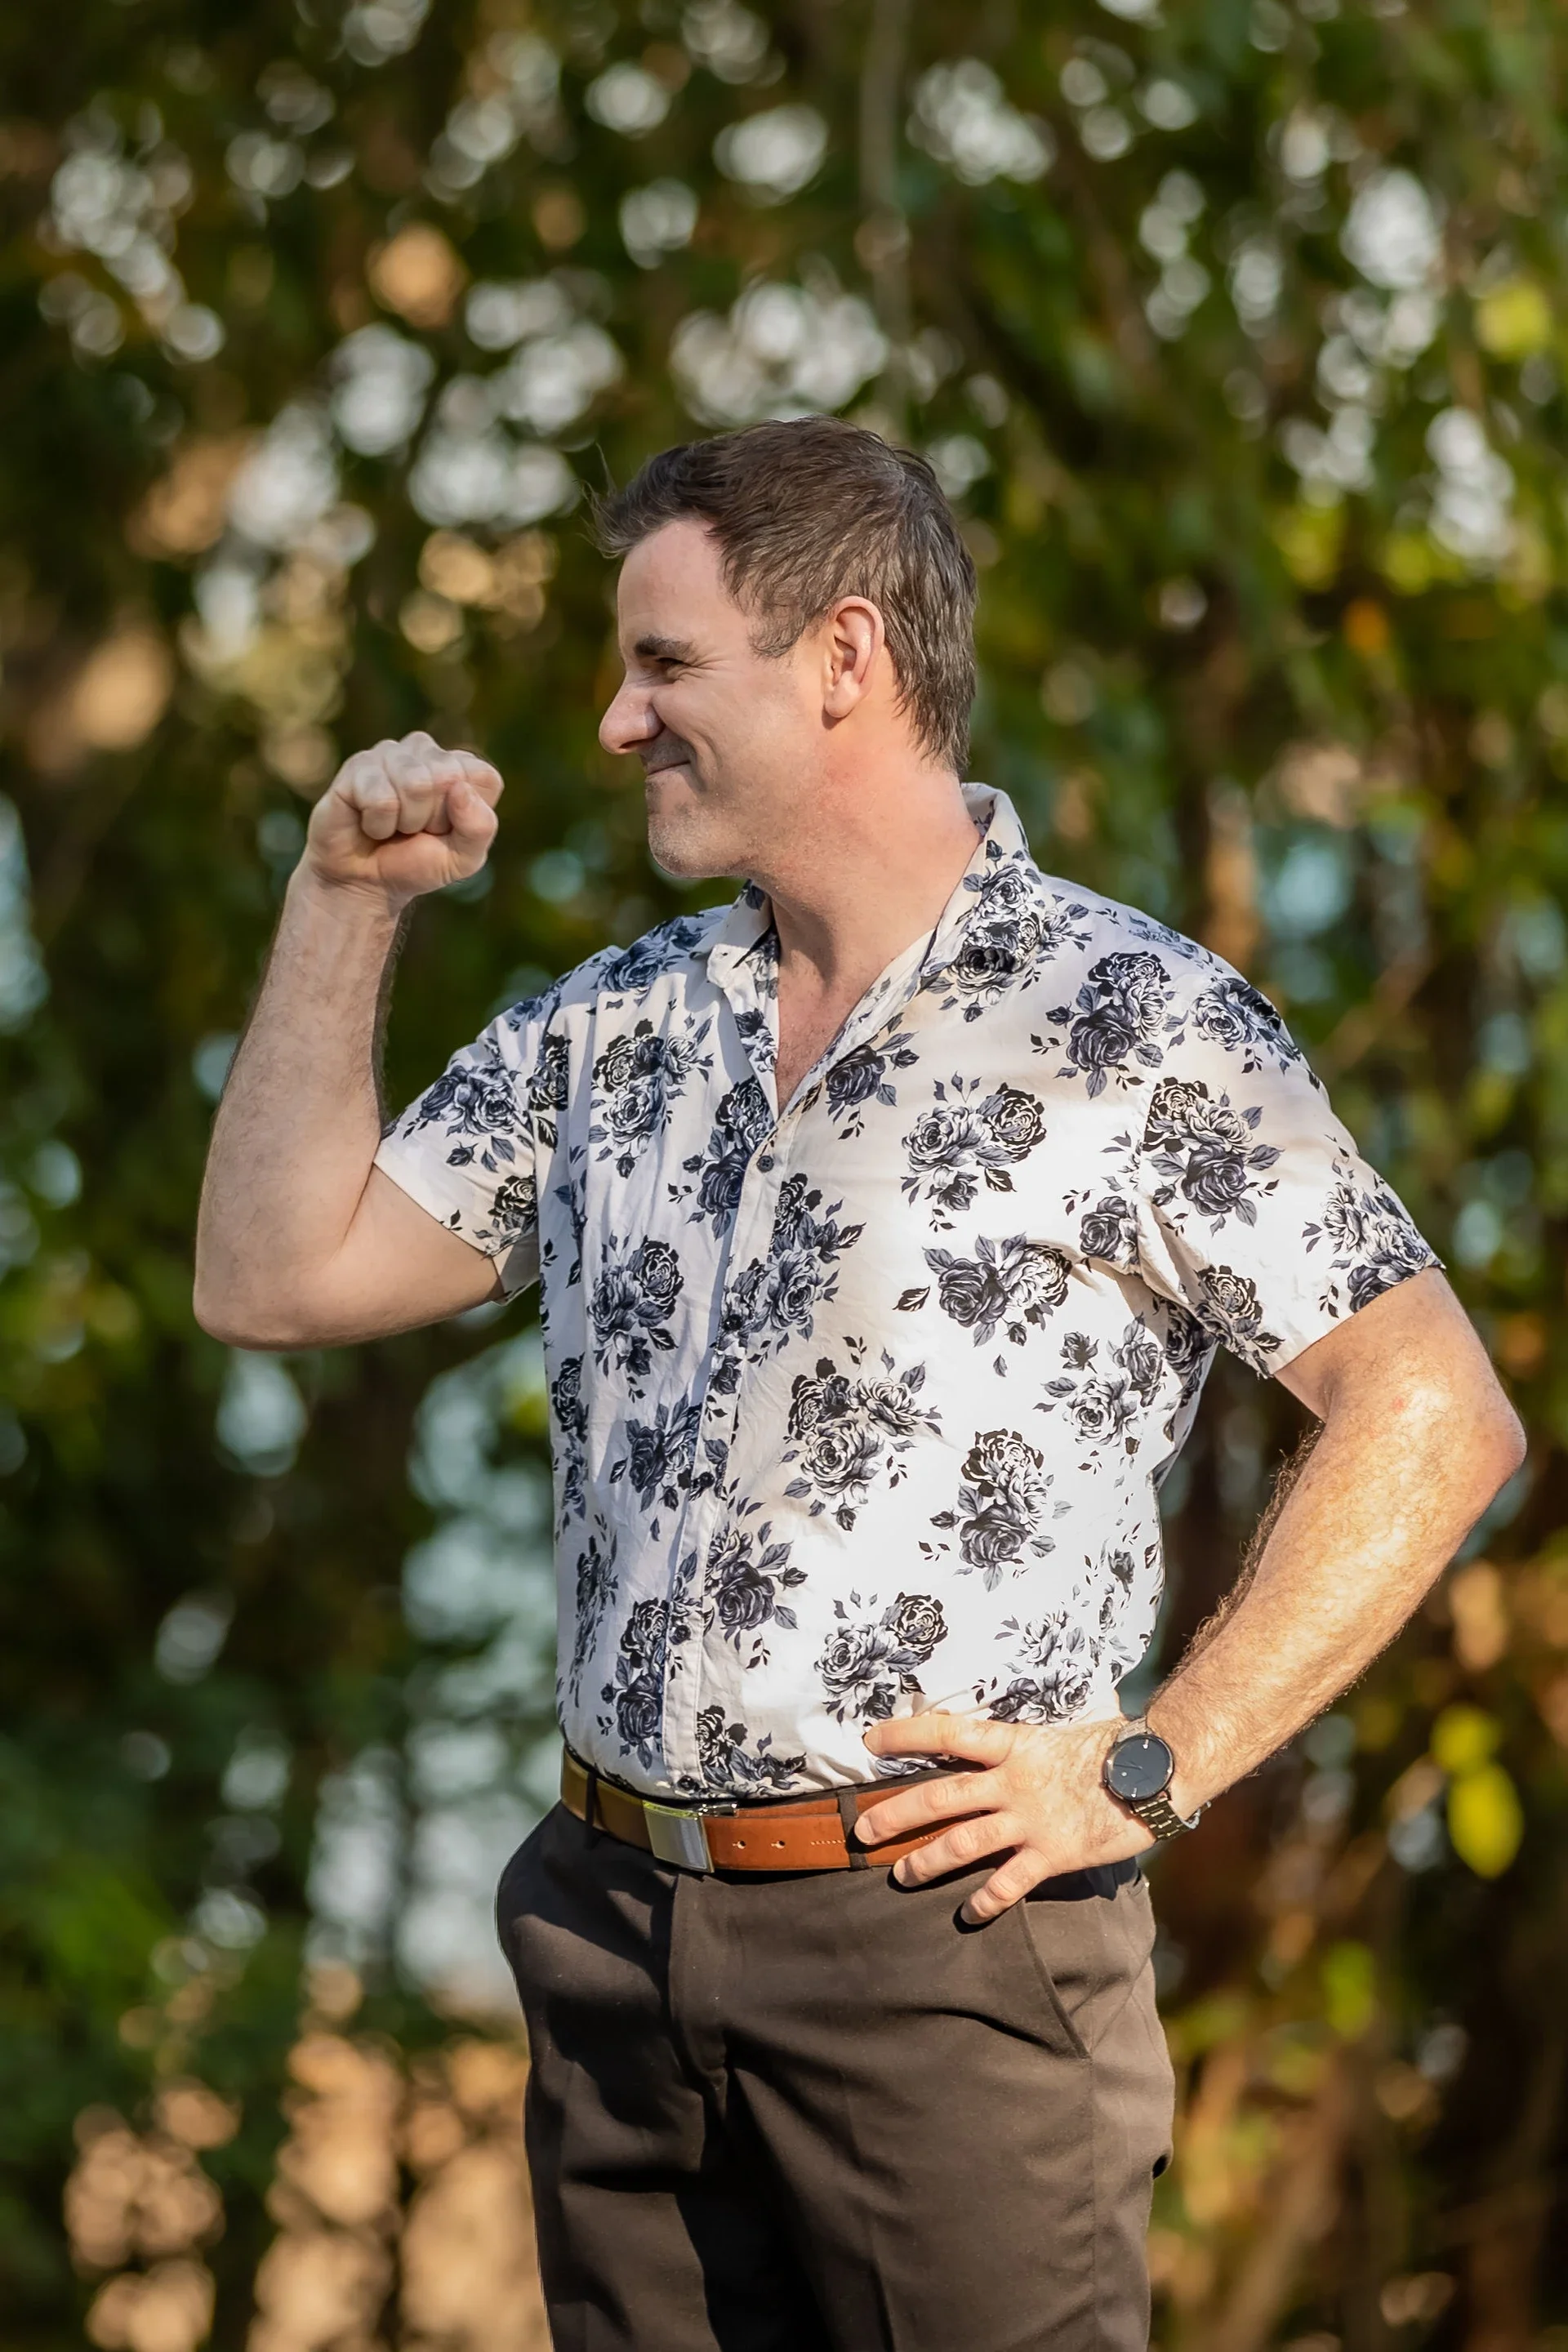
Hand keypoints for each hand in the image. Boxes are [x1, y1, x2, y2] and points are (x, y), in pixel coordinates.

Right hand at [303, 731, 502, 908]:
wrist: (365, 882)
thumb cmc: (417, 863)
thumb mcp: (464, 858)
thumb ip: (480, 827)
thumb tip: (460, 788)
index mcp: (459, 765)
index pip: (484, 778)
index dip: (467, 816)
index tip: (445, 829)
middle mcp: (425, 750)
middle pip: (448, 777)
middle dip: (433, 819)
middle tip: (415, 830)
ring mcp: (390, 753)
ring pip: (416, 784)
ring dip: (405, 821)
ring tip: (394, 826)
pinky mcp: (358, 765)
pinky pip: (381, 799)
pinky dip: (378, 825)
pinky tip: (370, 823)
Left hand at [857, 1710, 1152, 1923]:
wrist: (1155, 1771)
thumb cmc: (1114, 1746)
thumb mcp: (1062, 1731)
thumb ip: (1029, 1741)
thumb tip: (1006, 1738)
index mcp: (1013, 1744)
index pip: (947, 1733)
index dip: (906, 1735)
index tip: (871, 1740)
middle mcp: (1013, 1782)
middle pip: (939, 1796)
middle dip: (896, 1815)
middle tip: (863, 1830)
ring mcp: (1030, 1820)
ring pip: (963, 1843)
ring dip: (926, 1861)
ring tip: (901, 1875)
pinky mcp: (1052, 1855)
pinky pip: (1009, 1883)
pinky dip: (986, 1901)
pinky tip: (969, 1915)